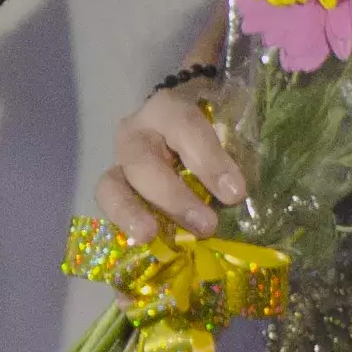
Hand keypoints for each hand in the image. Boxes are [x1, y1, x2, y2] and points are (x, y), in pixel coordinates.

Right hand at [96, 78, 243, 236]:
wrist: (178, 120)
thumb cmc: (207, 121)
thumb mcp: (223, 121)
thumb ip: (234, 148)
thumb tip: (242, 193)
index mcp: (168, 108)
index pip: (186, 127)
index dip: (209, 161)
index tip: (235, 192)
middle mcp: (136, 133)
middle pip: (144, 163)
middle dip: (174, 197)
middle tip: (206, 226)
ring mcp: (119, 161)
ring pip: (111, 185)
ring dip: (131, 212)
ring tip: (149, 236)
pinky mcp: (111, 188)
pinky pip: (108, 206)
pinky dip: (123, 224)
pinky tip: (145, 243)